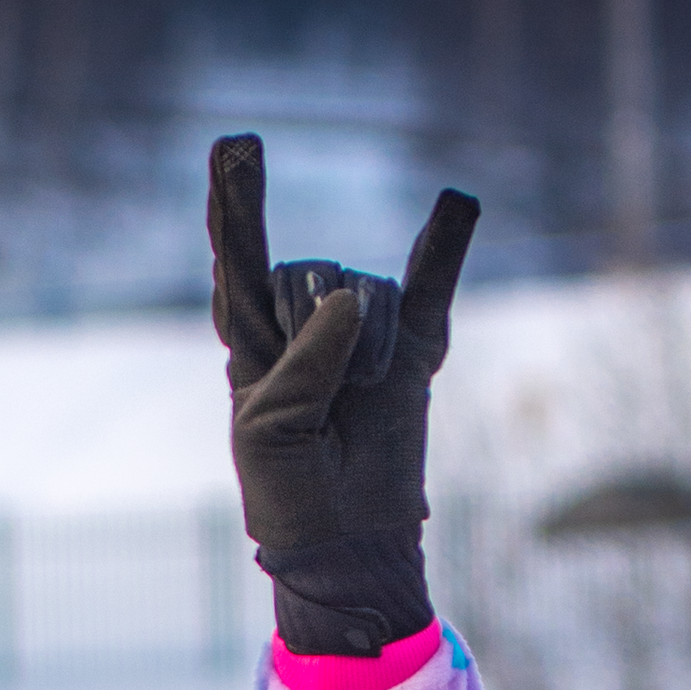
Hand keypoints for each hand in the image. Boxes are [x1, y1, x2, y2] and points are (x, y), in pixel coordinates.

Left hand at [206, 136, 479, 655]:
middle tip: (320, 406)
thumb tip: (354, 301)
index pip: (238, 263)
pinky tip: (456, 204)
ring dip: (365, 355)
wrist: (348, 543)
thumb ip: (301, 365)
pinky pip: (432, 281)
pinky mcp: (414, 345)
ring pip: (366, 297)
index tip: (234, 146)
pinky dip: (446, 244)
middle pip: (308, 280)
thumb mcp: (269, 435)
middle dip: (316, 333)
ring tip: (356, 409)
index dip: (235, 207)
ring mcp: (363, 330)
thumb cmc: (289, 494)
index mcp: (251, 344)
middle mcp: (305, 324)